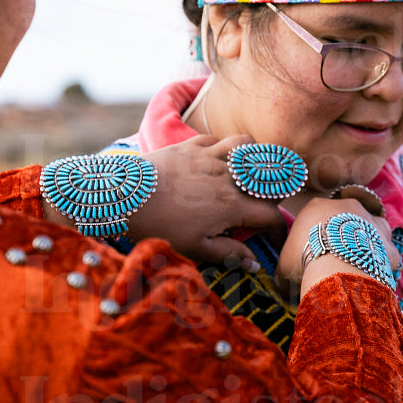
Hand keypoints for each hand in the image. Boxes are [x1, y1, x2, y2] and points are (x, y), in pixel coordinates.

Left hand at [126, 135, 285, 268]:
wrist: (124, 196)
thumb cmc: (159, 227)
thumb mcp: (194, 248)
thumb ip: (229, 254)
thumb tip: (255, 263)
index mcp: (232, 206)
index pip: (271, 216)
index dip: (279, 230)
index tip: (274, 239)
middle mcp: (228, 178)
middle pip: (267, 180)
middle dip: (274, 194)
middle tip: (264, 208)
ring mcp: (211, 157)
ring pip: (248, 147)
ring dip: (255, 159)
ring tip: (250, 173)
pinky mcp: (193, 145)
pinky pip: (220, 139)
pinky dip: (226, 148)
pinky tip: (220, 160)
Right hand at [276, 197, 399, 295]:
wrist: (337, 266)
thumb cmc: (304, 261)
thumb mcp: (284, 268)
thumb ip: (285, 272)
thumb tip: (282, 286)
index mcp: (317, 206)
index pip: (317, 216)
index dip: (317, 235)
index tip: (315, 252)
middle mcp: (347, 206)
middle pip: (347, 218)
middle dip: (344, 236)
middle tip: (338, 258)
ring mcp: (371, 221)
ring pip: (374, 227)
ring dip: (370, 242)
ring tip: (361, 262)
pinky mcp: (387, 240)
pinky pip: (388, 251)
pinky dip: (384, 262)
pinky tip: (376, 274)